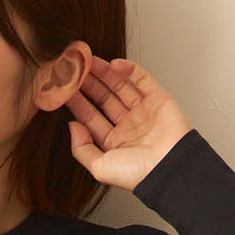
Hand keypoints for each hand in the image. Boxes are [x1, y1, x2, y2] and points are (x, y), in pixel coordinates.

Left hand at [65, 55, 194, 191]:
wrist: (169, 166)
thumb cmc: (138, 173)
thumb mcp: (99, 167)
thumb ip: (81, 148)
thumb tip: (72, 127)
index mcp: (114, 143)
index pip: (91, 118)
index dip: (77, 103)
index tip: (65, 90)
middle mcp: (128, 126)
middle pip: (104, 99)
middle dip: (89, 84)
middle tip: (75, 70)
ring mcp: (143, 111)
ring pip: (120, 86)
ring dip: (105, 73)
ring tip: (88, 62)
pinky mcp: (159, 98)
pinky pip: (141, 79)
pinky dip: (128, 70)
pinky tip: (113, 64)